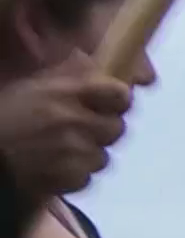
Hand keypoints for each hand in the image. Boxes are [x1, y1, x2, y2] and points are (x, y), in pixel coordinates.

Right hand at [0, 55, 132, 197]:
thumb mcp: (31, 86)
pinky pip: (87, 177)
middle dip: (103, 130)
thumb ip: (65, 74)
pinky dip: (74, 175)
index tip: (110, 104)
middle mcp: (74, 120)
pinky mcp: (68, 177)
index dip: (118, 100)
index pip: (120, 94)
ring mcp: (73, 151)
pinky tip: (54, 167)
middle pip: (117, 128)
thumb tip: (88, 59)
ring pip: (103, 156)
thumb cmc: (5, 116)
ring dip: (87, 155)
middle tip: (83, 131)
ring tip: (62, 151)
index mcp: (66, 92)